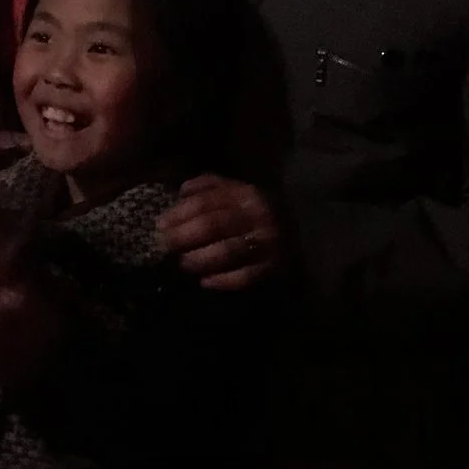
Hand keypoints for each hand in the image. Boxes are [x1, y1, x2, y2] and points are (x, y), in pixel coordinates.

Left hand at [156, 174, 279, 288]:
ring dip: (199, 259)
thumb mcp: (238, 190)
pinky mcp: (273, 267)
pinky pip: (244, 276)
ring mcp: (267, 242)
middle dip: (184, 237)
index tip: (160, 224)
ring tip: (183, 264)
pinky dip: (222, 281)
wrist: (309, 233)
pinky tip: (205, 282)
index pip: (206, 203)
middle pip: (213, 225)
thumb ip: (211, 186)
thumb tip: (181, 191)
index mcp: (246, 194)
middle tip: (165, 246)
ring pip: (227, 251)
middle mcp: (257, 216)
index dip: (179, 214)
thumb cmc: (258, 212)